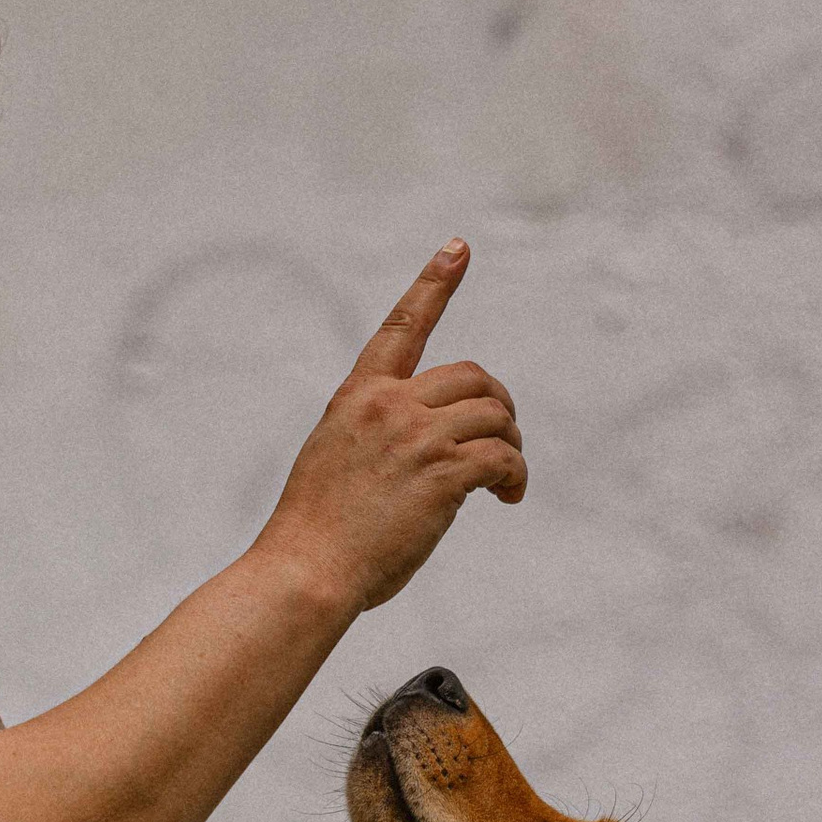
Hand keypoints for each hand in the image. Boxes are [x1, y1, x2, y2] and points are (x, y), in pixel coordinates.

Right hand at [258, 243, 525, 616]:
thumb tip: (429, 459)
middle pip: (473, 377)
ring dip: (511, 444)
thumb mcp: (336, 464)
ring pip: (494, 414)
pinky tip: (508, 497)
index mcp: (358, 397)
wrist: (305, 573)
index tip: (459, 248)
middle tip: (504, 443)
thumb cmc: (314, 537)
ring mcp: (417, 436)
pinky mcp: (443, 472)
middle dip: (498, 407)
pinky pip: (502, 457)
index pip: (401, 327)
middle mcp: (389, 405)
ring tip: (506, 479)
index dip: (433, 284)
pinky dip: (515, 476)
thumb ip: (379, 443)